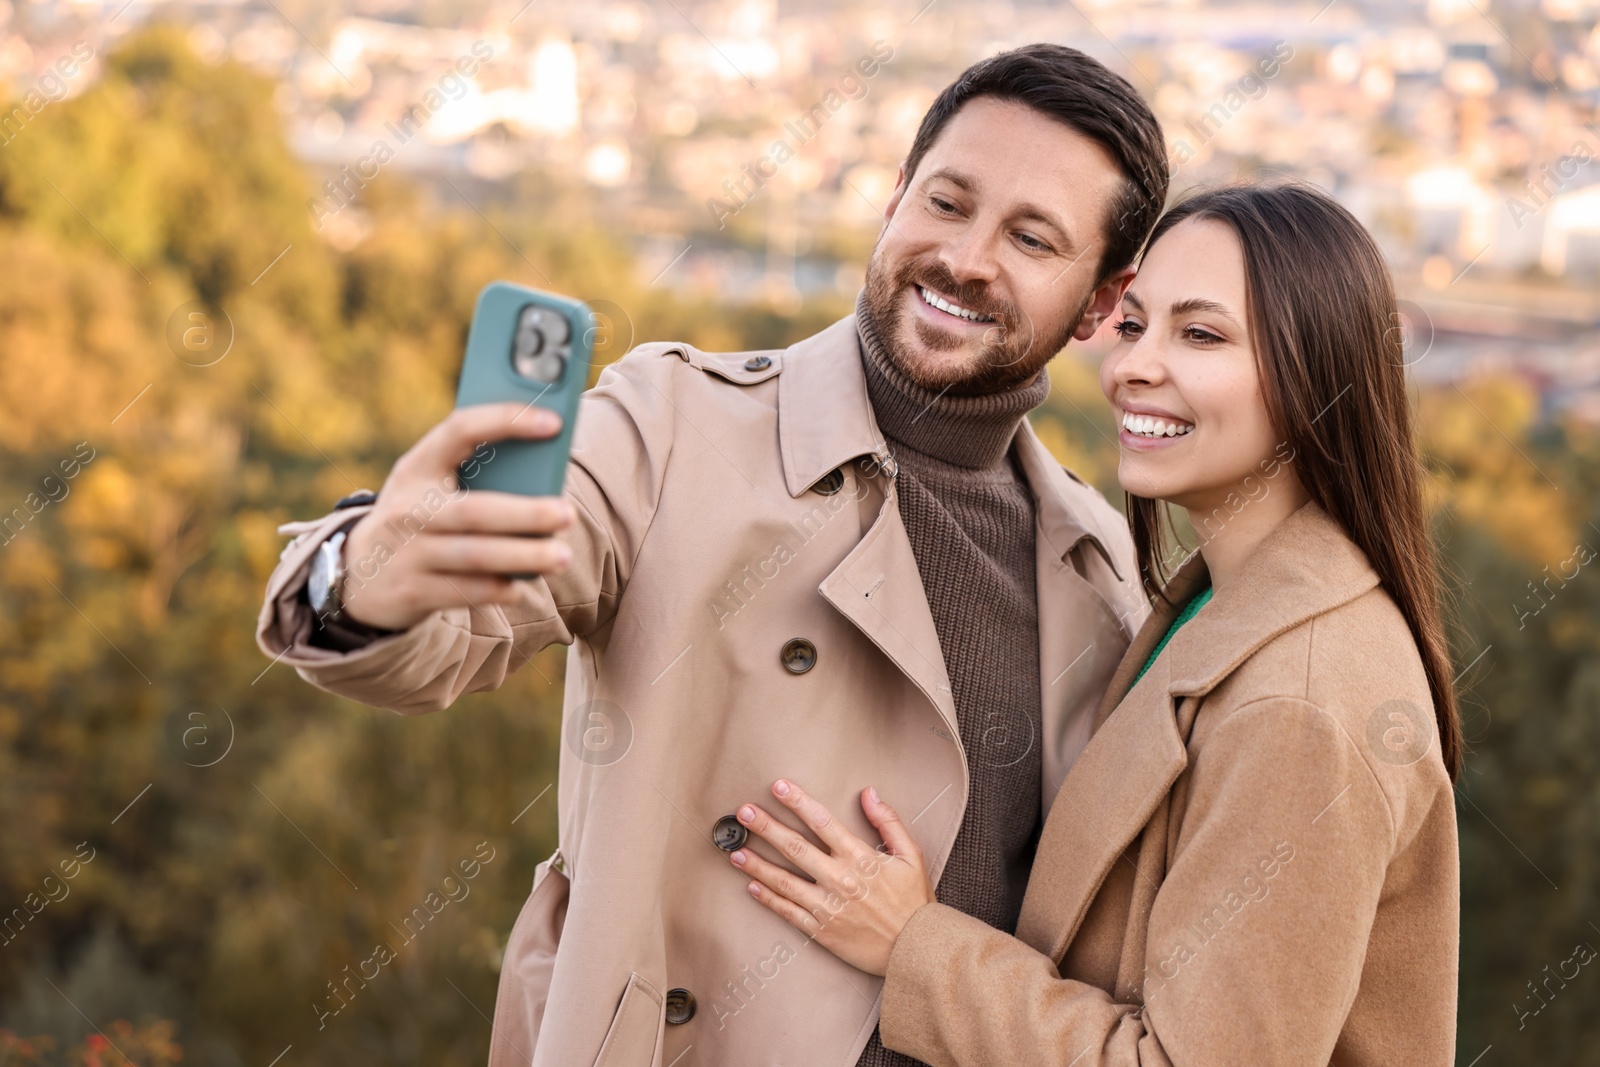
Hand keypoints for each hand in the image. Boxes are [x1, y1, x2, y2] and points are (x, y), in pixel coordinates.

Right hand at [339, 402, 576, 630]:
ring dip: (525, 557)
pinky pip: (468, 592)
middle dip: (527, 513)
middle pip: (475, 510)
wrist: (358, 574)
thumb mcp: (430, 485)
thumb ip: (476, 475)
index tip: (552, 422)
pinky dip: (501, 589)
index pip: (461, 430)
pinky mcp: (412, 592)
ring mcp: (407, 553)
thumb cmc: (420, 516)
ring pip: (477, 556)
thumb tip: (546, 476)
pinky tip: (522, 585)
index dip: (506, 421)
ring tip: (563, 556)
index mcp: (416, 467)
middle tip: (568, 514)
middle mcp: (407, 508)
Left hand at [730, 779, 932, 976]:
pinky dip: (768, 898)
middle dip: (766, 827)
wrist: (916, 950)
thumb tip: (869, 792)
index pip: (822, 821)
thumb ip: (889, 821)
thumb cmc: (915, 902)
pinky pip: (788, 912)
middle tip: (744, 812)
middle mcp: (839, 879)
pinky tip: (750, 886)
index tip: (778, 786)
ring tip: (735, 850)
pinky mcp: (821, 931)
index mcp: (861, 858)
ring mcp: (827, 906)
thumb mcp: (911, 855)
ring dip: (757, 864)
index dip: (798, 801)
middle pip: (795, 847)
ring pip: (784, 880)